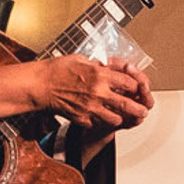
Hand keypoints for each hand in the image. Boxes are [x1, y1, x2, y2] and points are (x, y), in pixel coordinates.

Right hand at [30, 57, 151, 130]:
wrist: (41, 85)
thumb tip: (111, 67)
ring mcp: (91, 107)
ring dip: (120, 117)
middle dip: (138, 109)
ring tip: (120, 115)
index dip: (135, 87)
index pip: (130, 83)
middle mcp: (98, 92)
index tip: (135, 88)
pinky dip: (101, 121)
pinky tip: (100, 117)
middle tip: (142, 110)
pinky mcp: (82, 118)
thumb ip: (99, 66)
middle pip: (128, 104)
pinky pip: (98, 124)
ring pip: (116, 119)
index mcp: (100, 75)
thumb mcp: (82, 59)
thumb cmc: (58, 70)